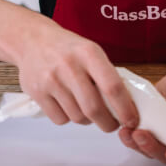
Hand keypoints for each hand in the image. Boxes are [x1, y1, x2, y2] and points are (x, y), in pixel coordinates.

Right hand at [16, 21, 137, 132]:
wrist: (34, 41)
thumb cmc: (68, 49)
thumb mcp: (91, 51)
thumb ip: (107, 75)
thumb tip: (126, 105)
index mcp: (89, 53)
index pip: (112, 86)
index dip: (125, 108)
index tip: (131, 120)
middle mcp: (70, 66)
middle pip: (94, 108)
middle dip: (107, 123)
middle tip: (112, 125)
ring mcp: (51, 80)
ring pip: (77, 117)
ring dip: (87, 120)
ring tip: (88, 110)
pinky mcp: (37, 93)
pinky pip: (60, 119)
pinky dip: (68, 118)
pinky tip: (69, 106)